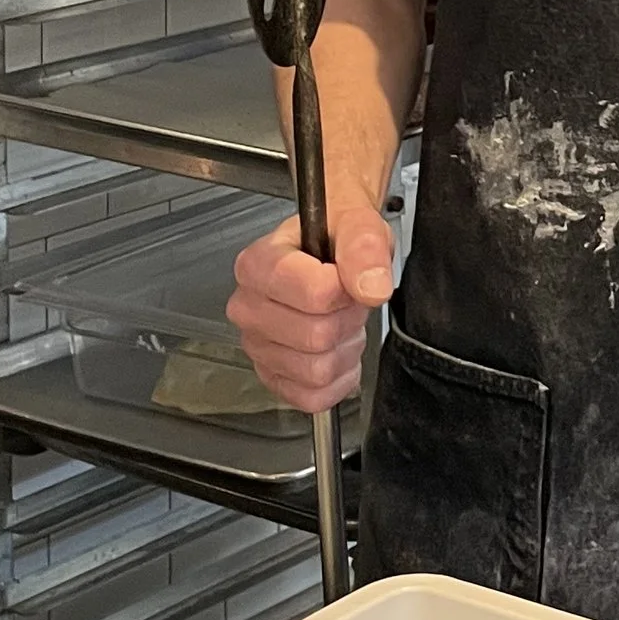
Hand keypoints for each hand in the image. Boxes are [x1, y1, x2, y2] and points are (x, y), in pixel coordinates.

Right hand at [226, 199, 392, 412]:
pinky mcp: (271, 376)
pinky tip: (336, 349)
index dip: (345, 288)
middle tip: (347, 299)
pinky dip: (336, 379)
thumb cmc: (336, 235)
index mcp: (258, 265)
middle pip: (316, 337)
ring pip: (316, 370)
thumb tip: (371, 288)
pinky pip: (312, 397)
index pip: (315, 294)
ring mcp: (256, 346)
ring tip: (339, 319)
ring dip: (343, 348)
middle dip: (347, 319)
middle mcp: (247, 308)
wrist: (331, 246)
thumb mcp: (358, 222)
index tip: (346, 274)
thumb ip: (365, 246)